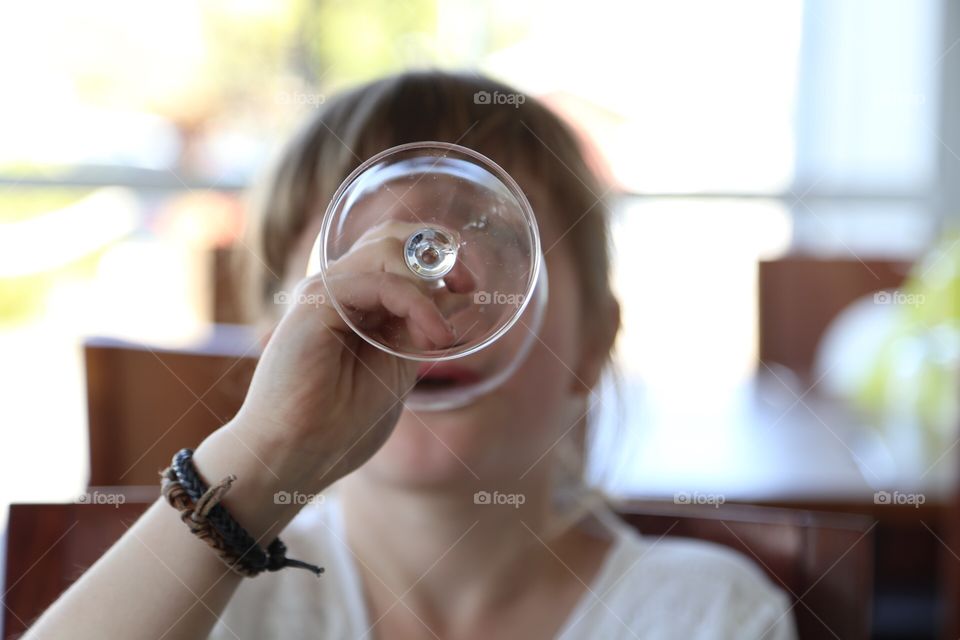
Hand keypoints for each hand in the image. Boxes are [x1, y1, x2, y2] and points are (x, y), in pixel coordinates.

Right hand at [224, 221, 473, 491]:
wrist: (295, 456)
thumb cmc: (339, 422)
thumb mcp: (396, 364)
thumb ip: (416, 328)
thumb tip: (452, 295)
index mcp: (352, 300)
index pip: (394, 249)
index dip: (435, 254)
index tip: (467, 284)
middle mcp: (335, 287)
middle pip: (390, 236)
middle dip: (438, 251)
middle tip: (466, 283)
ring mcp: (323, 291)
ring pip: (387, 252)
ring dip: (429, 285)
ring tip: (442, 335)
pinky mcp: (317, 304)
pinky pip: (380, 283)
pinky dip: (417, 305)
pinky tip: (435, 339)